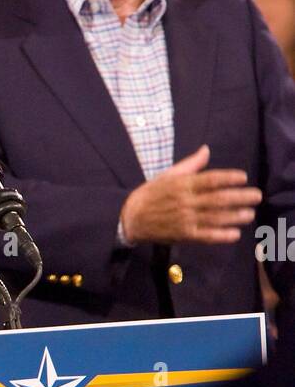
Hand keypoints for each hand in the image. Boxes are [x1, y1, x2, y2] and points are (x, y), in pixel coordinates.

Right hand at [120, 145, 261, 245]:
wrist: (131, 218)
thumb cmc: (151, 193)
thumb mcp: (168, 174)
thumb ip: (190, 164)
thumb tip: (206, 150)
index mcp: (183, 184)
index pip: (210, 180)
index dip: (228, 178)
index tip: (243, 177)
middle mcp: (186, 202)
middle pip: (217, 199)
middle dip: (239, 197)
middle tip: (256, 196)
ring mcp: (186, 220)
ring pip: (215, 218)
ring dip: (234, 217)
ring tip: (250, 214)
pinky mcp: (184, 235)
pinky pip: (205, 236)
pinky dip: (220, 236)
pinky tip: (234, 234)